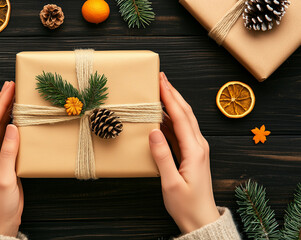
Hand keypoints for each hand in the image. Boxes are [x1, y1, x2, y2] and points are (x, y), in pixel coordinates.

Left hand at [0, 81, 23, 235]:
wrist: (0, 221)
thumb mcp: (4, 179)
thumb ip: (7, 153)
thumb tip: (12, 127)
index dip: (0, 103)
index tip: (9, 87)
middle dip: (2, 101)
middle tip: (12, 84)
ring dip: (6, 110)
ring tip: (15, 95)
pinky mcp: (2, 159)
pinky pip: (6, 136)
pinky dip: (12, 123)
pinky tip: (19, 117)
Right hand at [149, 72, 219, 233]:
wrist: (200, 219)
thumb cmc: (186, 205)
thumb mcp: (171, 183)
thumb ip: (162, 156)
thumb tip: (153, 132)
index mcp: (195, 150)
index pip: (182, 117)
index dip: (171, 97)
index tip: (161, 81)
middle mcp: (198, 146)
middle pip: (186, 113)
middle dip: (173, 94)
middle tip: (161, 78)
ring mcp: (196, 149)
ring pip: (184, 120)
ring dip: (173, 104)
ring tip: (159, 92)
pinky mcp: (191, 154)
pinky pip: (181, 131)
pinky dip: (171, 120)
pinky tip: (162, 116)